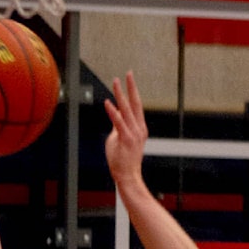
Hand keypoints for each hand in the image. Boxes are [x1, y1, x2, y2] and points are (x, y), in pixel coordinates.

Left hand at [103, 71, 146, 185]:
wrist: (128, 175)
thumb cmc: (124, 159)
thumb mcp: (121, 139)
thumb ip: (118, 126)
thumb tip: (114, 116)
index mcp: (139, 128)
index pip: (137, 106)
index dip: (133, 91)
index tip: (129, 79)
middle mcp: (139, 129)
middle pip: (135, 103)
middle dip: (131, 87)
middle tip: (128, 73)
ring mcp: (133, 134)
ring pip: (127, 110)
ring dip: (121, 95)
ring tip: (116, 82)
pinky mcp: (126, 139)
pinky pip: (119, 123)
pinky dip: (113, 112)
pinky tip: (108, 102)